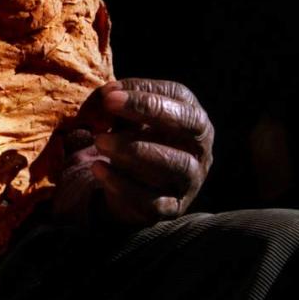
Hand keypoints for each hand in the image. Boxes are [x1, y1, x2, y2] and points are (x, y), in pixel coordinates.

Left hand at [54, 78, 213, 227]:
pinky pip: (152, 199)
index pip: (178, 96)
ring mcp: (190, 180)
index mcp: (192, 117)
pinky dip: (122, 184)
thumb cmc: (132, 141)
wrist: (131, 188)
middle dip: (149, 110)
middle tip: (109, 105)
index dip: (144, 91)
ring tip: (99, 141)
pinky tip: (98, 169)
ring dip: (134, 149)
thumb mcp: (125, 119)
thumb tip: (104, 96)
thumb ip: (115, 104)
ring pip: (175, 163)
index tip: (109, 93)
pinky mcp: (171, 208)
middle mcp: (200, 148)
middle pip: (188, 123)